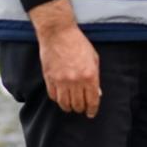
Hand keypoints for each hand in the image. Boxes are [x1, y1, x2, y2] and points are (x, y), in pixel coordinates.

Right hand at [29, 0, 100, 117]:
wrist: (58, 33)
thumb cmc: (78, 44)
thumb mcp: (94, 59)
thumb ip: (96, 76)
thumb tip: (97, 93)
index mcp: (89, 76)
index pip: (92, 100)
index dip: (92, 109)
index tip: (91, 113)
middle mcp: (75, 81)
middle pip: (78, 104)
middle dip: (81, 109)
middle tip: (82, 109)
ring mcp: (61, 80)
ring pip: (65, 103)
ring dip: (69, 107)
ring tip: (71, 107)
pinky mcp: (49, 78)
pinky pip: (53, 96)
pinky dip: (58, 100)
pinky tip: (61, 98)